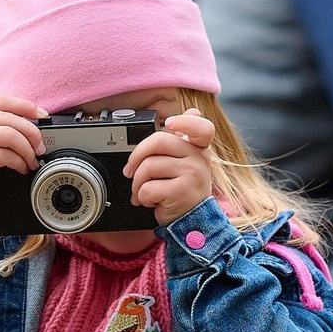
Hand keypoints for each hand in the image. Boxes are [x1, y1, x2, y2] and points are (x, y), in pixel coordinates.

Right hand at [0, 95, 47, 190]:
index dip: (26, 106)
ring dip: (27, 150)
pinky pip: (6, 155)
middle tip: (40, 147)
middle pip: (10, 119)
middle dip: (32, 133)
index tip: (43, 115)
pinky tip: (22, 167)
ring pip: (11, 136)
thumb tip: (32, 119)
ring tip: (32, 159)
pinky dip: (19, 162)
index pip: (2, 100)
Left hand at [123, 108, 214, 226]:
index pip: (202, 127)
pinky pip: (148, 188)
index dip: (185, 121)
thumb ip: (185, 137)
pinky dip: (142, 197)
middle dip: (136, 157)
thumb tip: (193, 111)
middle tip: (131, 170)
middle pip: (159, 141)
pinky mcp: (181, 192)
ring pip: (148, 166)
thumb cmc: (185, 190)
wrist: (192, 221)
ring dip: (137, 183)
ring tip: (143, 191)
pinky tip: (150, 201)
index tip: (170, 123)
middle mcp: (199, 159)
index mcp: (199, 148)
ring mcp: (192, 175)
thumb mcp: (188, 161)